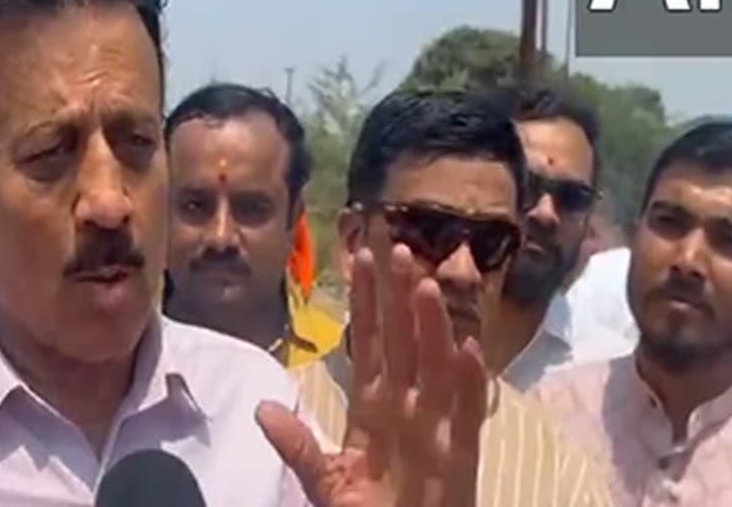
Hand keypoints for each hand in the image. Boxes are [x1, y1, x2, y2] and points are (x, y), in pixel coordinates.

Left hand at [257, 245, 487, 506]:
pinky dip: (468, 385)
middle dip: (400, 299)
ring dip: (432, 328)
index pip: (371, 344)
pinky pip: (466, 418)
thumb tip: (263, 407)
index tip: (359, 257)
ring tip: (424, 285)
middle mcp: (408, 411)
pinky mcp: (461, 460)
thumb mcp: (325, 482)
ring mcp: (436, 432)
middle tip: (398, 249)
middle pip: (405, 344)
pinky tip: (468, 349)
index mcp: (374, 410)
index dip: (366, 302)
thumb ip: (299, 446)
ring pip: (435, 369)